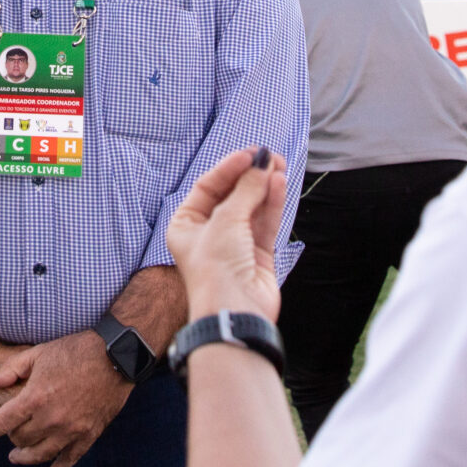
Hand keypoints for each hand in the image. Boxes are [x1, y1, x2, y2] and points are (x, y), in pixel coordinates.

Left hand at [0, 332, 130, 466]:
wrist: (115, 355)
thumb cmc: (74, 350)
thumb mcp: (38, 354)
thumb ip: (11, 370)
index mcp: (35, 398)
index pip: (1, 424)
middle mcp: (51, 418)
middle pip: (21, 440)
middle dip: (11, 438)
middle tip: (10, 432)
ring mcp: (72, 429)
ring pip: (42, 454)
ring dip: (27, 457)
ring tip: (18, 457)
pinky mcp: (90, 433)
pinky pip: (72, 458)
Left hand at [164, 147, 288, 322]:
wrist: (234, 312)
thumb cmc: (216, 270)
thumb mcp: (226, 221)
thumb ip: (245, 190)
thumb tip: (262, 164)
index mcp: (186, 225)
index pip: (208, 186)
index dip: (229, 167)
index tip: (250, 153)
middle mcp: (209, 233)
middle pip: (232, 194)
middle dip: (250, 175)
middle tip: (269, 157)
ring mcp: (234, 244)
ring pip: (252, 207)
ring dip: (264, 186)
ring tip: (279, 166)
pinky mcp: (257, 254)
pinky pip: (265, 222)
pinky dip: (272, 203)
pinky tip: (280, 183)